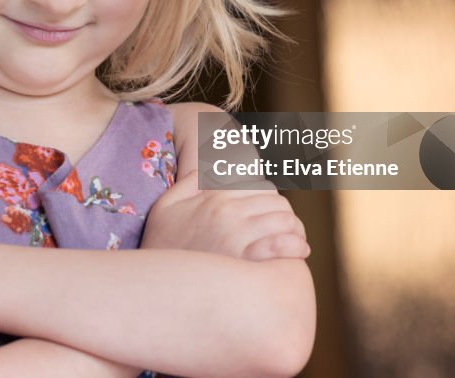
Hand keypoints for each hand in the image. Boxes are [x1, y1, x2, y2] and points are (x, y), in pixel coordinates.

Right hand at [140, 170, 309, 260]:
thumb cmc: (161, 248)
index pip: (261, 186)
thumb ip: (188, 183)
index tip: (270, 213)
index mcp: (214, 196)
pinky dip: (296, 246)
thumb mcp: (165, 208)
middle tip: (287, 229)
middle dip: (286, 215)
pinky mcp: (246, 261)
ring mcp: (237, 235)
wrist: (157, 285)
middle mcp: (227, 212)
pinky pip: (283, 245)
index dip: (270, 199)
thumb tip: (208, 169)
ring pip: (285, 221)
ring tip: (295, 241)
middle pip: (278, 203)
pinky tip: (297, 253)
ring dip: (295, 230)